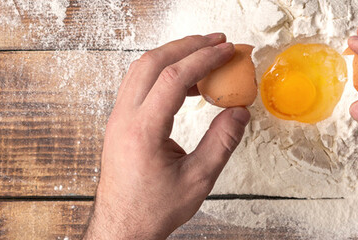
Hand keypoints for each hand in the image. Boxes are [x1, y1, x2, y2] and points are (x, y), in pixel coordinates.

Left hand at [85, 33, 250, 238]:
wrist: (122, 228)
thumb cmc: (152, 210)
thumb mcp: (198, 180)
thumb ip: (221, 143)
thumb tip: (240, 113)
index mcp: (142, 131)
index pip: (173, 78)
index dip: (203, 59)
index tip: (226, 51)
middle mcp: (124, 119)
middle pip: (153, 62)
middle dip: (188, 46)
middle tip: (217, 42)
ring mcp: (118, 119)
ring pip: (142, 69)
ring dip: (173, 56)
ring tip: (204, 56)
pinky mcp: (119, 123)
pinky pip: (138, 84)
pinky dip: (163, 73)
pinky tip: (186, 83)